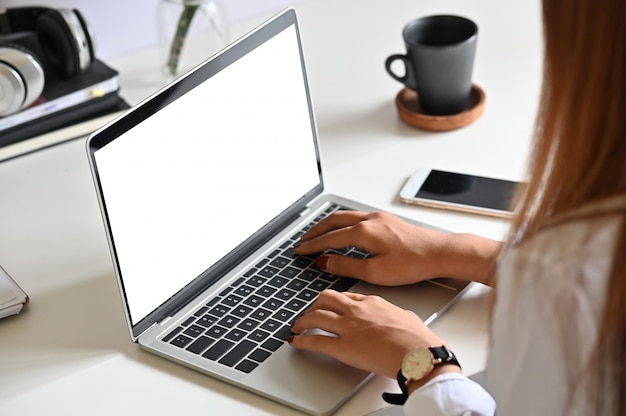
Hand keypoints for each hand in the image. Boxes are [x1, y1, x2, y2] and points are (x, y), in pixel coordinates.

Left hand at [288, 289, 449, 378]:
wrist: (420, 355)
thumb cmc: (419, 340)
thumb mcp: (407, 318)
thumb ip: (397, 316)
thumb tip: (398, 320)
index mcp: (374, 302)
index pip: (347, 296)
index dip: (335, 300)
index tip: (330, 304)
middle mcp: (358, 311)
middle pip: (326, 299)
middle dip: (314, 305)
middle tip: (310, 312)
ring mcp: (349, 328)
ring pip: (316, 316)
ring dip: (303, 321)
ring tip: (297, 326)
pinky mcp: (343, 348)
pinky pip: (315, 341)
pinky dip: (301, 341)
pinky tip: (296, 342)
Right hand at [295, 211, 500, 286]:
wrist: (441, 253)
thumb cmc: (414, 263)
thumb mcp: (375, 272)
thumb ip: (346, 266)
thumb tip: (326, 262)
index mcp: (364, 232)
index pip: (329, 238)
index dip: (312, 246)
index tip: (300, 250)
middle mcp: (370, 219)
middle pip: (333, 221)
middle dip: (316, 231)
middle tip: (303, 240)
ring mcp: (380, 217)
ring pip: (345, 216)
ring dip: (329, 225)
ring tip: (318, 234)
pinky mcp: (388, 220)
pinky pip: (357, 216)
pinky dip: (343, 222)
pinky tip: (344, 230)